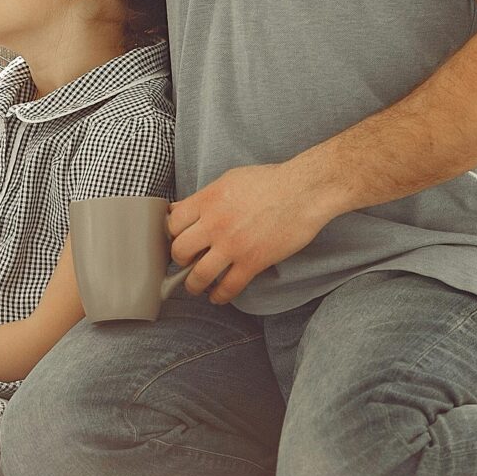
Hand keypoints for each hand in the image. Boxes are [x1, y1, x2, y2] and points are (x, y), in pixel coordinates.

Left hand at [167, 160, 341, 304]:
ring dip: (194, 285)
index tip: (176, 240)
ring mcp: (233, 245)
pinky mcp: (253, 262)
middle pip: (179, 251)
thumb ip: (205, 197)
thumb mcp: (229, 179)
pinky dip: (220, 296)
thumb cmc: (270, 181)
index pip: (172, 223)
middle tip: (184, 263)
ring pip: (198, 276)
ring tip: (196, 286)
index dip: (171, 234)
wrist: (305, 190)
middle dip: (179, 260)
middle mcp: (215, 224)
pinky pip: (228, 287)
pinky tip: (218, 296)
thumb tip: (183, 209)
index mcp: (207, 200)